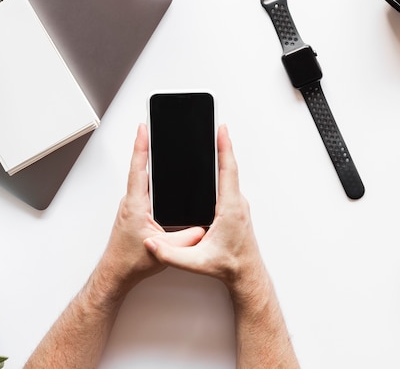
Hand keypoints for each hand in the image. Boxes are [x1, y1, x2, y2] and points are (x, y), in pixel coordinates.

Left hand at [95, 124, 203, 294]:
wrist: (115, 274)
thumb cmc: (130, 262)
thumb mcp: (164, 250)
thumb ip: (186, 239)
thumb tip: (203, 229)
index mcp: (136, 205)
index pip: (138, 169)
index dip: (141, 146)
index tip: (143, 128)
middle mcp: (131, 202)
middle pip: (139, 168)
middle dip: (146, 146)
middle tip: (152, 127)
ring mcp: (132, 207)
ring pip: (142, 179)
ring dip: (147, 162)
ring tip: (157, 144)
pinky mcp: (135, 212)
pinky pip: (144, 189)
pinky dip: (150, 178)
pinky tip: (160, 175)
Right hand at [144, 125, 265, 293]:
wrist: (246, 275)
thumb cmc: (229, 266)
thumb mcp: (196, 263)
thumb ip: (171, 255)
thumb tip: (153, 245)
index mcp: (230, 209)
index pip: (228, 171)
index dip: (224, 148)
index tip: (222, 129)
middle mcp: (237, 203)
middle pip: (230, 167)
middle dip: (222, 145)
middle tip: (215, 126)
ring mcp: (238, 205)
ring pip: (231, 175)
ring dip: (223, 157)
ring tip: (214, 140)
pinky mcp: (236, 209)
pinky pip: (229, 183)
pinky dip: (223, 170)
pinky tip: (215, 167)